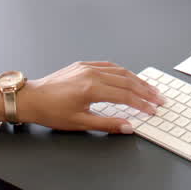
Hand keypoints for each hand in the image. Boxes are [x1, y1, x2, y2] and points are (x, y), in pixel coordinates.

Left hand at [17, 61, 162, 132]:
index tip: (153, 109)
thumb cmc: (51, 111)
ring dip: (137, 80)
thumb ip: (107, 124)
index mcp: (91, 89)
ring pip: (120, 71)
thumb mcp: (80, 123)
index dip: (142, 103)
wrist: (31, 98)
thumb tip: (127, 126)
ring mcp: (88, 67)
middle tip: (158, 98)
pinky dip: (122, 71)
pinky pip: (108, 65)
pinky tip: (129, 76)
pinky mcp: (83, 65)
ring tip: (149, 88)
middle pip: (127, 81)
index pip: (125, 95)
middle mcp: (92, 74)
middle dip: (145, 91)